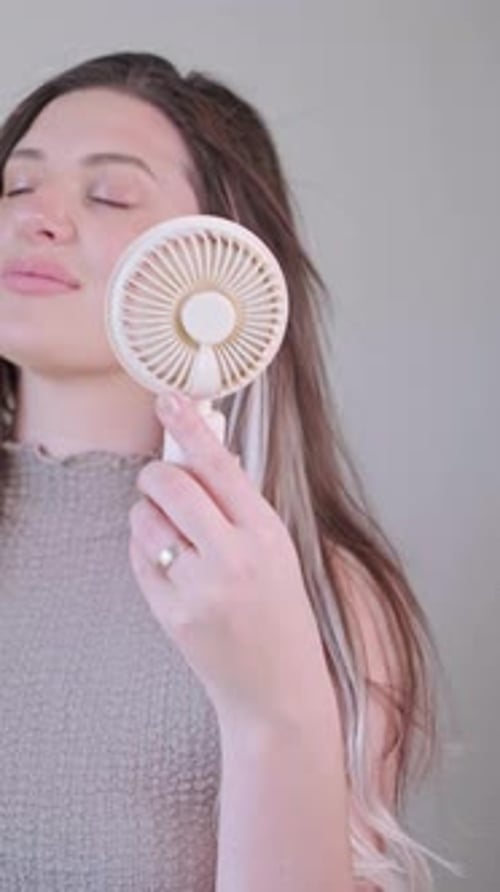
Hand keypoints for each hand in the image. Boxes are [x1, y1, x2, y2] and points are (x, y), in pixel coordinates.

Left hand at [128, 392, 332, 731]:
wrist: (277, 691)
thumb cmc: (283, 615)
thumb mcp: (278, 551)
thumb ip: (241, 503)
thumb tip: (204, 451)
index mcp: (267, 534)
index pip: (221, 465)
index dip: (190, 427)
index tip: (168, 399)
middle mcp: (233, 558)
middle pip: (171, 484)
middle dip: (158, 474)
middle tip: (161, 478)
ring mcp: (199, 589)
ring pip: (145, 519)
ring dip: (150, 514)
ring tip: (175, 534)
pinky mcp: (171, 615)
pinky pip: (139, 557)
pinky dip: (147, 548)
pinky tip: (171, 563)